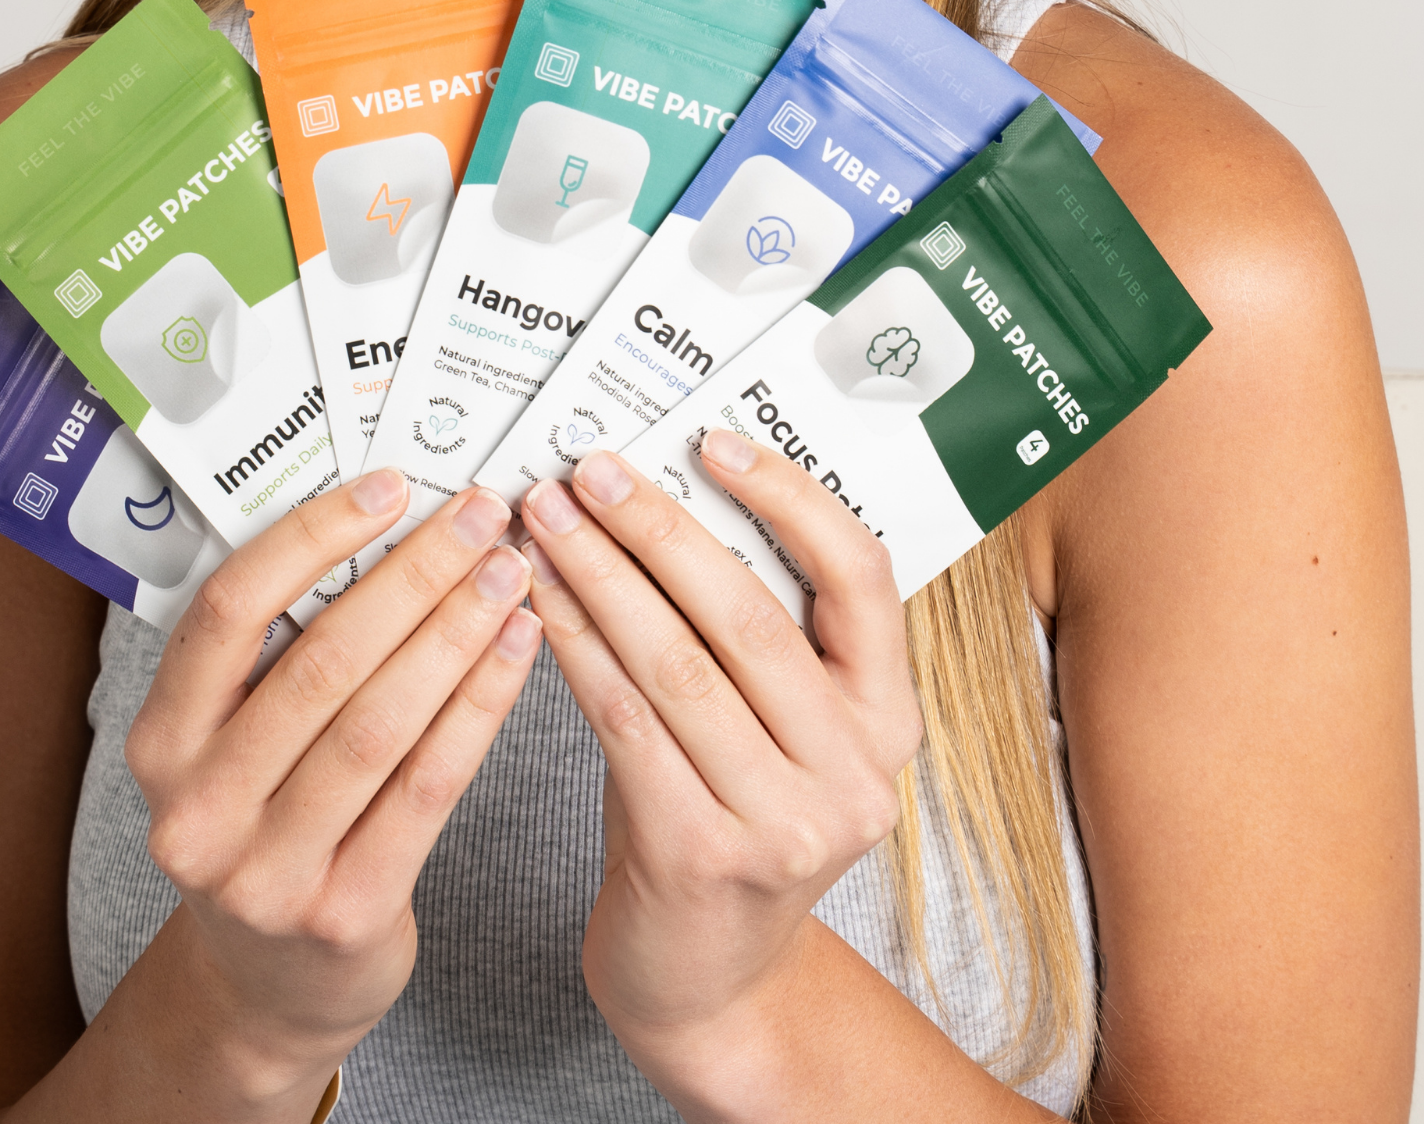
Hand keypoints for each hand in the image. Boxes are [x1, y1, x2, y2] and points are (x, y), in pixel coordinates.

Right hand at [122, 471, 538, 1103]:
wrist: (268, 987)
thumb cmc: (265, 820)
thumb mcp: (231, 741)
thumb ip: (277, 649)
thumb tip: (384, 518)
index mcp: (160, 740)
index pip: (228, 611)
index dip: (312, 537)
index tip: (390, 486)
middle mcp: (197, 808)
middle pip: (321, 660)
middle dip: (414, 574)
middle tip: (480, 515)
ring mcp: (265, 871)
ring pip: (380, 721)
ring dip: (457, 632)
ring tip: (510, 572)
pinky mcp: (343, 913)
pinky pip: (427, 785)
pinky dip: (480, 705)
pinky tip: (519, 649)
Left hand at [519, 430, 921, 1079]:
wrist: (706, 982)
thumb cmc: (726, 819)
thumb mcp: (774, 729)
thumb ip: (749, 634)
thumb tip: (660, 496)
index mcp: (889, 719)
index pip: (861, 575)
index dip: (789, 497)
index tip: (711, 442)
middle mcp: (855, 772)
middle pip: (749, 612)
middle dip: (655, 527)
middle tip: (587, 470)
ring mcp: (787, 823)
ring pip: (676, 662)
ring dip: (597, 577)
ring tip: (543, 521)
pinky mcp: (703, 856)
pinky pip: (625, 722)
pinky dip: (574, 649)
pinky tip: (535, 604)